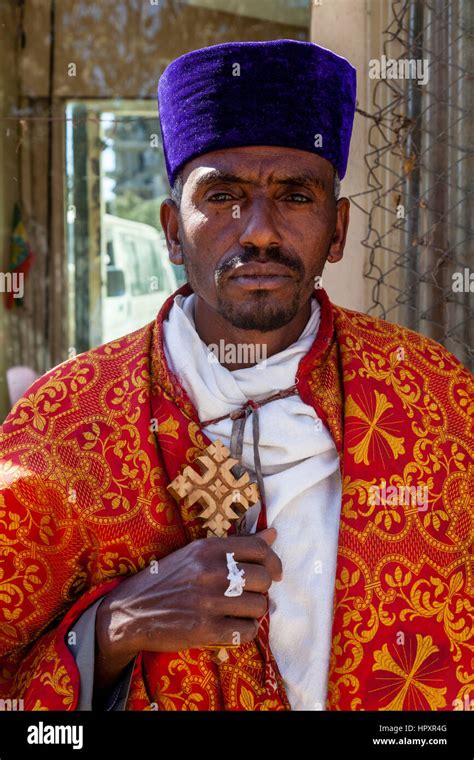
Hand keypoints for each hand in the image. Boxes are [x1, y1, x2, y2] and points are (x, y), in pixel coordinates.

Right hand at [94, 528, 281, 689]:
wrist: (129, 612)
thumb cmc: (166, 580)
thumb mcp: (196, 553)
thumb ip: (236, 544)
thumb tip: (273, 533)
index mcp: (208, 548)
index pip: (259, 548)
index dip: (274, 561)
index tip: (275, 573)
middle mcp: (210, 571)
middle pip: (264, 579)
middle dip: (261, 589)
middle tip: (248, 594)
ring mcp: (208, 601)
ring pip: (259, 607)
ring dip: (252, 612)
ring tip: (236, 611)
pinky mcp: (205, 629)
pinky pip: (247, 631)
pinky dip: (245, 632)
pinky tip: (231, 627)